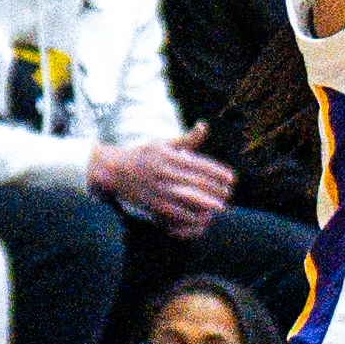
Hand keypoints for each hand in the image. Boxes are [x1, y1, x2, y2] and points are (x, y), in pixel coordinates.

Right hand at [90, 123, 233, 239]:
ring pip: (187, 199)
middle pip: (197, 183)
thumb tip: (204, 126)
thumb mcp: (164, 143)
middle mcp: (165, 173)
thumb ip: (187, 139)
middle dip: (215, 189)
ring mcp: (158, 189)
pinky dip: (189, 215)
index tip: (231, 178)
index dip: (218, 173)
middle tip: (228, 193)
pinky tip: (201, 217)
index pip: (200, 165)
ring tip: (221, 206)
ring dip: (206, 204)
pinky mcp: (152, 204)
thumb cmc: (143, 154)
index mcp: (170, 157)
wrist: (113, 170)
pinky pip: (174, 212)